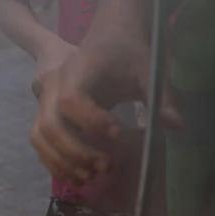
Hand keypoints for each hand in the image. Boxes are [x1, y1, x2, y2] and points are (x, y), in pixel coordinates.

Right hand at [29, 35, 182, 183]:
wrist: (106, 39)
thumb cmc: (126, 52)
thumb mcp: (147, 67)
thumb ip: (160, 96)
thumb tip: (174, 125)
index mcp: (76, 71)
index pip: (70, 99)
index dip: (90, 120)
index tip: (118, 132)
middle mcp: (54, 87)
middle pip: (49, 123)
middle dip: (75, 150)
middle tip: (106, 165)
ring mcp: (46, 101)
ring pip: (39, 135)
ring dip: (61, 160)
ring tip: (91, 176)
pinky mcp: (49, 114)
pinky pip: (41, 141)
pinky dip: (54, 161)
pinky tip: (78, 175)